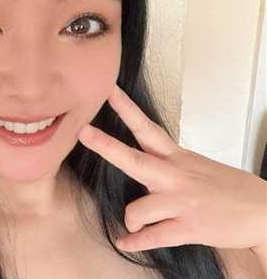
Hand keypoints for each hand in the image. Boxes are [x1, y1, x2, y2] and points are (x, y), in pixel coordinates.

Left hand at [77, 84, 266, 252]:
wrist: (263, 211)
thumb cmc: (226, 186)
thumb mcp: (195, 165)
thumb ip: (165, 164)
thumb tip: (139, 169)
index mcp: (176, 157)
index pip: (147, 127)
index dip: (126, 108)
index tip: (108, 90)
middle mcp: (175, 175)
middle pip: (133, 158)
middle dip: (106, 145)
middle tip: (83, 132)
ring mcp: (181, 201)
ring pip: (138, 208)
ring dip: (131, 218)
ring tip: (133, 223)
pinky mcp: (189, 228)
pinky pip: (154, 236)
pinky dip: (137, 241)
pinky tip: (127, 241)